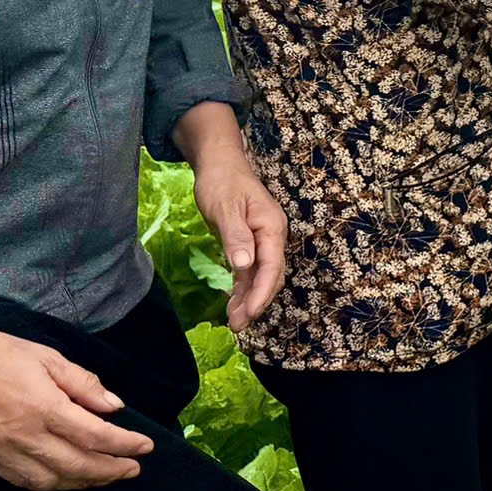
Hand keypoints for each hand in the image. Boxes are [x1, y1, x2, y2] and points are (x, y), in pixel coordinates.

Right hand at [0, 310, 152, 490]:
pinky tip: (67, 479)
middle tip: (133, 469)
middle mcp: (24, 436)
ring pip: (52, 481)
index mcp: (43, 407)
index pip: (95, 436)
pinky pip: (25, 482)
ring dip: (84, 482)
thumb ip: (83, 384)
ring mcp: (2, 452)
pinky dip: (53, 485)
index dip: (125, 445)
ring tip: (106, 476)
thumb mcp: (47, 357)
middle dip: (110, 471)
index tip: (146, 447)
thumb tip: (115, 407)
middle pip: (77, 465)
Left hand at [190, 152, 287, 331]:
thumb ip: (235, 237)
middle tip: (238, 325)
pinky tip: (233, 304)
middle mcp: (271, 236)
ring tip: (234, 323)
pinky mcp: (249, 243)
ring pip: (260, 276)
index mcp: (271, 227)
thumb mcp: (224, 208)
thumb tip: (244, 266)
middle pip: (270, 275)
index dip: (262, 292)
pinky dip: (243, 288)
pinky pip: (250, 271)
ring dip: (249, 299)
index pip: (271, 266)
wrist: (220, 164)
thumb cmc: (222, 183)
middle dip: (256, 302)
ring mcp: (262, 241)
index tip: (251, 313)